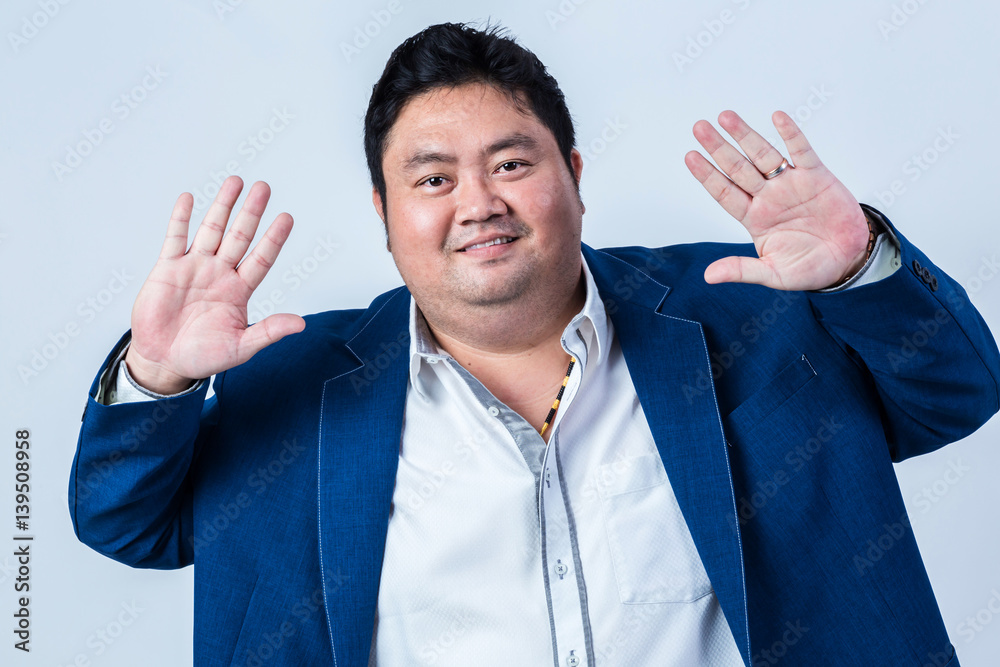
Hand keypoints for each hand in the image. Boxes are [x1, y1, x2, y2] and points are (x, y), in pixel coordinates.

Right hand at [124, 176, 304, 393]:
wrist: (163, 361)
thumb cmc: (203, 356)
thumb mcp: (240, 347)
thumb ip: (268, 332)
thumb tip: (300, 324)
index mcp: (240, 290)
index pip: (262, 258)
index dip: (274, 238)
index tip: (287, 217)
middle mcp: (220, 273)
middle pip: (240, 236)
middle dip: (251, 212)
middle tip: (264, 187)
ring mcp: (194, 268)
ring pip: (212, 230)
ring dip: (222, 206)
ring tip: (235, 182)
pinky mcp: (167, 269)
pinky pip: (175, 238)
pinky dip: (181, 218)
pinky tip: (189, 199)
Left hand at [684, 110, 870, 290]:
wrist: (849, 261)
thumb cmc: (810, 267)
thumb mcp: (773, 274)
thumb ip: (742, 270)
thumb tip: (708, 276)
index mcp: (754, 218)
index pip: (724, 193)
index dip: (707, 175)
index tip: (690, 156)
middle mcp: (768, 197)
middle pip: (738, 168)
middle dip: (719, 148)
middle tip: (699, 128)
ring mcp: (790, 184)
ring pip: (763, 155)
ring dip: (745, 135)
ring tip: (725, 117)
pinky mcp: (817, 176)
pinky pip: (801, 151)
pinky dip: (790, 134)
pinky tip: (777, 117)